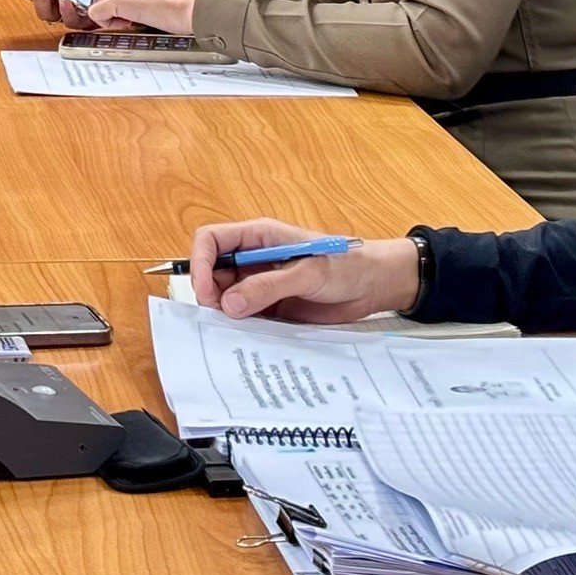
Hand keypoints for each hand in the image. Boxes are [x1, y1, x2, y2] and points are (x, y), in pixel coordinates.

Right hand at [189, 219, 421, 323]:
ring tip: (237, 329)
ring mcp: (261, 284)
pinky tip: (249, 337)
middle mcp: (253, 259)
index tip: (206, 292)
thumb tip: (227, 305)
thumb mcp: (307, 273)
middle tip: (222, 317)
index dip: (199, 263)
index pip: (210, 240)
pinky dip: (242, 326)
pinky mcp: (271, 306)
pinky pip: (245, 316)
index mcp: (258, 237)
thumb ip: (267, 286)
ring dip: (225, 313)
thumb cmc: (346, 265)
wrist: (375, 286)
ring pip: (225, 297)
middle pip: (212, 271)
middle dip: (210, 293)